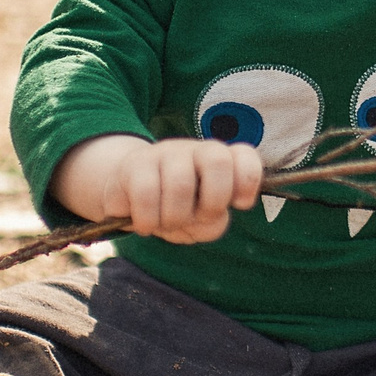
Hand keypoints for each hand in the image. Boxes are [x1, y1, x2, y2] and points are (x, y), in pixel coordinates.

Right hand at [52, 134, 263, 242]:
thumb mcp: (200, 222)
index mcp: (220, 161)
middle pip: (217, 161)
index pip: (245, 155)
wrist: (128, 194)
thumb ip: (213, 224)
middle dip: (213, 202)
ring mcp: (164, 153)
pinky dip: (149, 220)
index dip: (248, 180)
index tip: (239, 204)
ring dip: (175, 218)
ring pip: (180, 184)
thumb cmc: (176, 208)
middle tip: (198, 218)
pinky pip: (145, 193)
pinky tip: (146, 224)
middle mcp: (195, 150)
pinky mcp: (134, 164)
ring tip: (167, 224)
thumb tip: (209, 218)